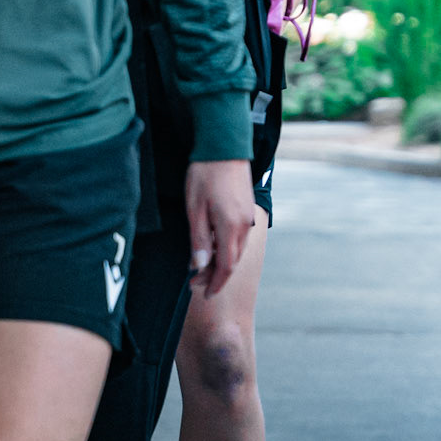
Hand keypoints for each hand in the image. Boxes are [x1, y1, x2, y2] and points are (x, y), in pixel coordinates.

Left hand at [184, 158, 255, 297]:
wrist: (224, 147)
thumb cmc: (204, 175)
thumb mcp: (194, 209)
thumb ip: (198, 239)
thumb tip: (199, 266)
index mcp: (230, 227)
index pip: (226, 266)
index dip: (215, 283)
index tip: (204, 293)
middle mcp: (244, 226)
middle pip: (232, 260)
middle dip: (214, 275)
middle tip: (193, 282)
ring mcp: (247, 218)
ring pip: (235, 250)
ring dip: (220, 261)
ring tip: (199, 266)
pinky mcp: (246, 210)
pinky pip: (237, 237)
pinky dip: (225, 247)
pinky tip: (211, 246)